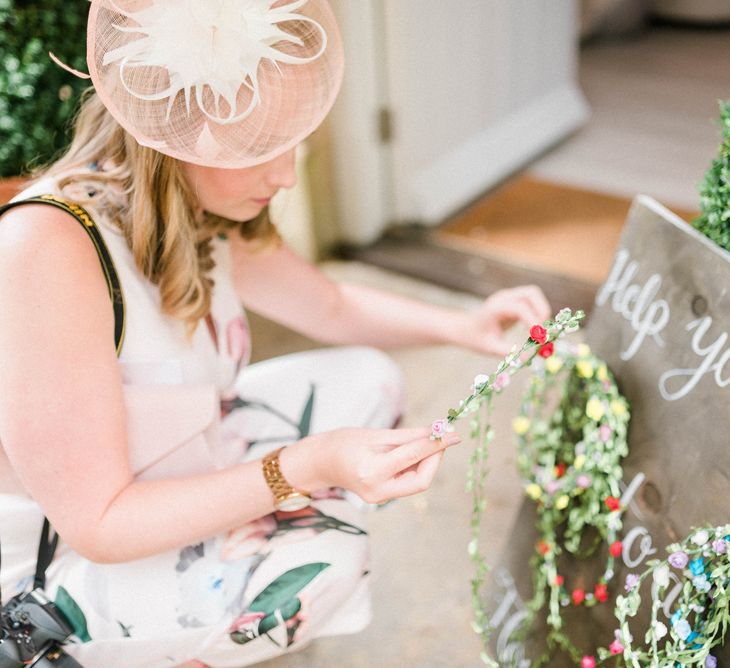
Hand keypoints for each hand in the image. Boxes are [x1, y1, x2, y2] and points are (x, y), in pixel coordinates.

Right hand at [282, 427, 460, 503]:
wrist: (320, 462)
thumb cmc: (344, 442)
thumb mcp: (376, 434)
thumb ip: (408, 436)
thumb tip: (437, 432)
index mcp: (372, 470)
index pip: (413, 456)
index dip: (437, 444)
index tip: (454, 433)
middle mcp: (377, 489)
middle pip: (421, 480)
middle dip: (435, 459)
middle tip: (442, 439)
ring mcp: (379, 498)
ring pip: (416, 483)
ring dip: (427, 463)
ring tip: (427, 443)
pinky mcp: (381, 498)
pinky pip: (407, 483)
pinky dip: (415, 468)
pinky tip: (413, 454)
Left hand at [467, 285, 550, 356]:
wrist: (465, 329)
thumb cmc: (476, 338)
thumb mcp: (489, 348)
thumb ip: (506, 351)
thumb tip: (527, 357)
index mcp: (495, 308)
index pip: (520, 308)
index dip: (533, 321)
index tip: (540, 338)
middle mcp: (504, 298)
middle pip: (532, 293)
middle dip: (542, 311)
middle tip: (543, 332)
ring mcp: (510, 297)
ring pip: (534, 295)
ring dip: (542, 311)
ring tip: (539, 331)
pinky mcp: (514, 300)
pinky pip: (532, 301)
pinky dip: (538, 312)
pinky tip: (533, 329)